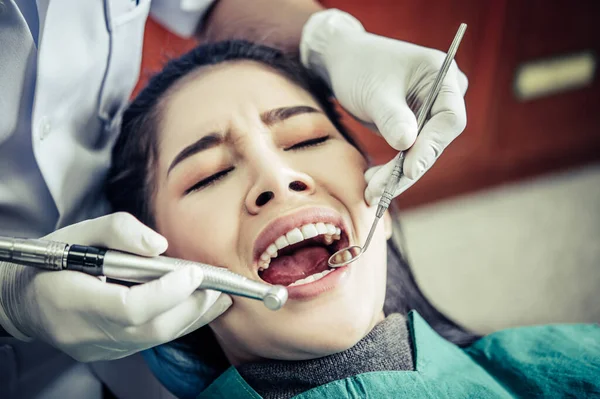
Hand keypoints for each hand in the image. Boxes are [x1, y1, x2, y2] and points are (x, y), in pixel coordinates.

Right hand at [0, 212, 231, 361]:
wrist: (25, 299)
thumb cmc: (53, 261)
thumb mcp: (80, 232)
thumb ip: (120, 230)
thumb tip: (160, 245)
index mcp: (74, 300)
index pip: (129, 308)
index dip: (166, 292)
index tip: (194, 272)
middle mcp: (88, 333)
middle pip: (151, 329)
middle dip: (191, 306)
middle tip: (219, 286)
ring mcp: (100, 348)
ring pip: (156, 339)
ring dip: (193, 317)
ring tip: (219, 296)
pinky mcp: (110, 351)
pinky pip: (152, 341)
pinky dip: (179, 322)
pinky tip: (199, 306)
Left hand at [301, 9, 467, 203]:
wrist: (343, 61)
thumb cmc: (359, 67)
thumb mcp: (374, 92)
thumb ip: (392, 117)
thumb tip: (407, 145)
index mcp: (443, 75)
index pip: (449, 119)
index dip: (430, 147)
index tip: (409, 169)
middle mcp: (444, 94)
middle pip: (435, 141)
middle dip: (407, 169)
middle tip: (379, 191)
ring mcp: (431, 111)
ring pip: (420, 152)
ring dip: (396, 175)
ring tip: (370, 192)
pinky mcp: (416, 126)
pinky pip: (409, 152)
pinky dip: (391, 169)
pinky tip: (372, 183)